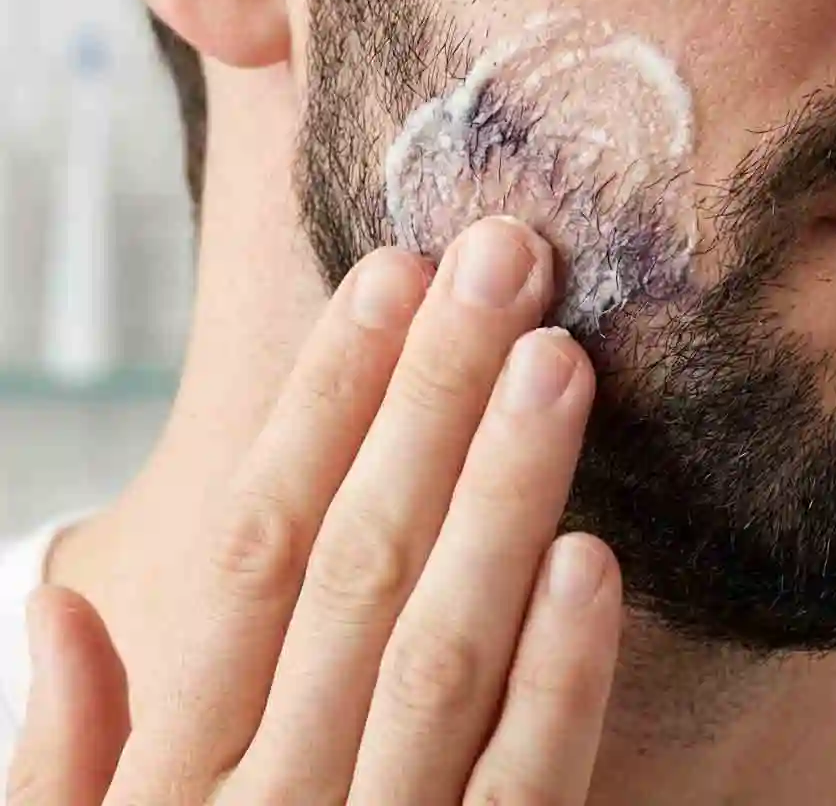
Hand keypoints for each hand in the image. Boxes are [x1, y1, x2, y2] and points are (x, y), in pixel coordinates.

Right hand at [8, 218, 621, 804]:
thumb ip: (65, 761)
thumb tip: (57, 598)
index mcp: (182, 776)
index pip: (261, 543)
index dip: (324, 403)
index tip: (386, 284)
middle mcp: (280, 800)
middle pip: (364, 560)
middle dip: (434, 398)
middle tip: (500, 265)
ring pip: (449, 648)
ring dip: (505, 495)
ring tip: (557, 362)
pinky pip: (526, 795)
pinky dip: (560, 682)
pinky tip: (596, 561)